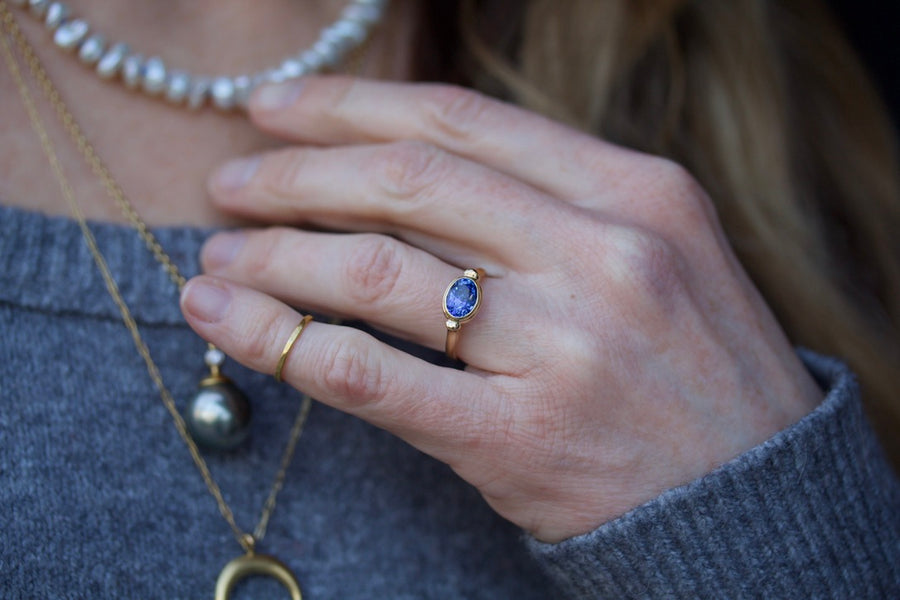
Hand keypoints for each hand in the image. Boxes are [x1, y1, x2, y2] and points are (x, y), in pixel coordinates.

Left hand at [180, 77, 821, 542]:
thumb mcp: (654, 252)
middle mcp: (602, 255)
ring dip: (274, 257)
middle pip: (405, 183)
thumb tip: (398, 176)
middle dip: (294, 175)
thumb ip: (546, 205)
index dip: (350, 106)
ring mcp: (562, 349)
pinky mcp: (517, 440)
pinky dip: (285, 341)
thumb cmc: (696, 369)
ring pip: (375, 272)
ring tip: (219, 258)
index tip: (276, 110)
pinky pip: (373, 375)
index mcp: (636, 193)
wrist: (756, 500)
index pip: (461, 121)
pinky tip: (231, 322)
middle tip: (228, 186)